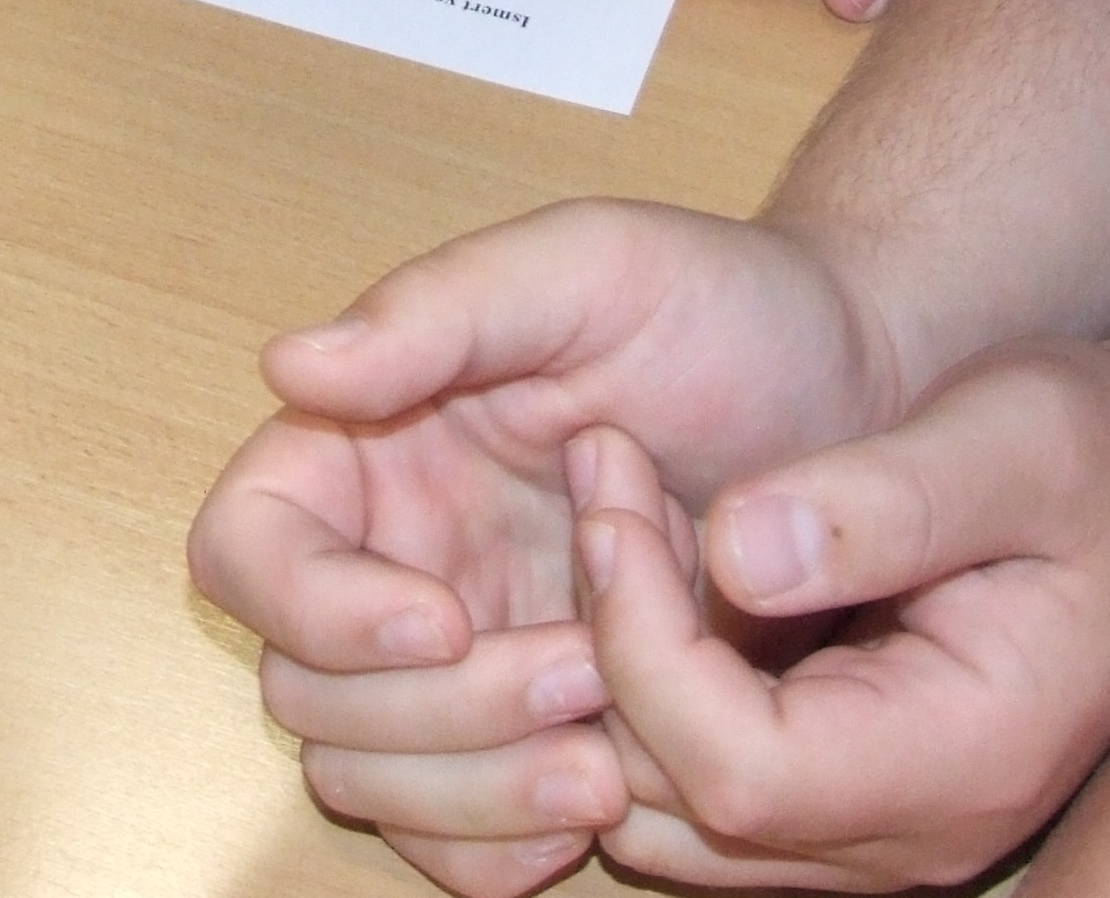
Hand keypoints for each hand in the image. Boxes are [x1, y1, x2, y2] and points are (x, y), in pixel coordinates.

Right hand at [187, 202, 901, 897]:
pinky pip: (448, 834)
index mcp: (372, 439)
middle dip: (435, 710)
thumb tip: (288, 364)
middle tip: (588, 673)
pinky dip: (498, 846)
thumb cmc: (727, 311)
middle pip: (302, 687)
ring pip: (365, 777)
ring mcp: (454, 652)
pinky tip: (601, 800)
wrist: (863, 399)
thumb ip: (438, 309)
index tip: (443, 616)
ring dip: (472, 790)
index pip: (247, 546)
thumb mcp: (593, 268)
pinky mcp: (522, 729)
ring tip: (609, 757)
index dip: (315, 606)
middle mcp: (391, 551)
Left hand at [567, 335, 1109, 891]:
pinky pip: (702, 783)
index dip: (641, 647)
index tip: (615, 498)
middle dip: (607, 649)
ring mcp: (883, 830)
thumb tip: (735, 550)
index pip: (737, 773)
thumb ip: (882, 502)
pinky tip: (663, 556)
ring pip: (670, 815)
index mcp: (966, 756)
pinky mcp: (853, 795)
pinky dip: (651, 684)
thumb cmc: (1108, 451)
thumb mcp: (1015, 436)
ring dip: (615, 671)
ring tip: (623, 508)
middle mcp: (918, 831)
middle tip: (600, 477)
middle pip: (682, 809)